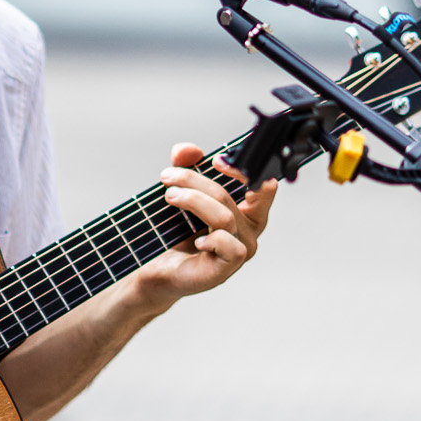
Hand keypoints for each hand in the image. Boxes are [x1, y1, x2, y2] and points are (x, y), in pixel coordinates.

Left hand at [131, 143, 275, 310]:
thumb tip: (188, 150)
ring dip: (193, 201)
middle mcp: (249, 230)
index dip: (242, 170)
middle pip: (229, 195)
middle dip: (194, 180)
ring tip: (169, 197)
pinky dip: (211, 239)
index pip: (262, 185)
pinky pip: (230, 247)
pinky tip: (193, 239)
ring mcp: (240, 251)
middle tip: (168, 177)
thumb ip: (186, 166)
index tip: (215, 161)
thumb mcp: (181, 190)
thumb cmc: (176, 232)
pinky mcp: (227, 270)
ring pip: (225, 217)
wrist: (158, 269)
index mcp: (248, 210)